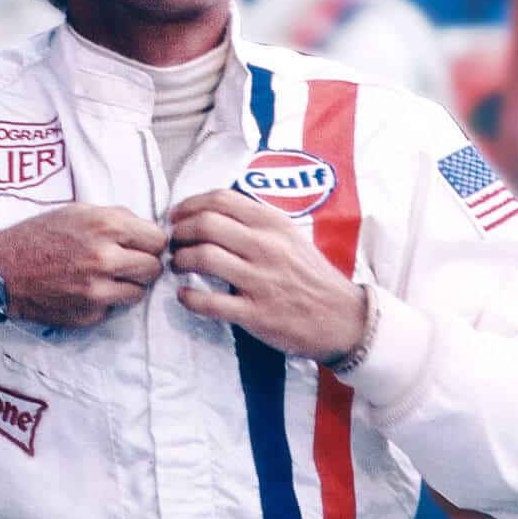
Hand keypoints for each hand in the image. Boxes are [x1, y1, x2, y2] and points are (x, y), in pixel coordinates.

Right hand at [0, 204, 166, 328]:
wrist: (2, 270)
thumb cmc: (38, 236)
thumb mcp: (78, 211)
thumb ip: (116, 219)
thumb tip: (147, 231)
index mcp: (106, 227)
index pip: (157, 240)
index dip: (150, 241)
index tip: (141, 244)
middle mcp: (105, 259)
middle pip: (154, 269)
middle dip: (145, 264)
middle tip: (128, 261)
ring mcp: (97, 291)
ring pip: (139, 293)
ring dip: (129, 285)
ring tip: (108, 276)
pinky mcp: (88, 314)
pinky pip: (114, 308)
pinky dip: (107, 300)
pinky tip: (86, 289)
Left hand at [167, 189, 365, 361]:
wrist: (343, 318)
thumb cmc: (312, 276)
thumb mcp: (291, 237)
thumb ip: (257, 223)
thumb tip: (214, 213)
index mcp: (274, 224)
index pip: (221, 200)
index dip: (190, 205)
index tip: (178, 216)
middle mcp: (267, 247)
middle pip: (206, 224)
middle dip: (180, 232)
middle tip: (173, 242)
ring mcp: (261, 281)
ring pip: (204, 258)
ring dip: (181, 260)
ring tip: (178, 265)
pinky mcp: (255, 314)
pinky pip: (210, 303)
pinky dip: (189, 298)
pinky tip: (184, 296)